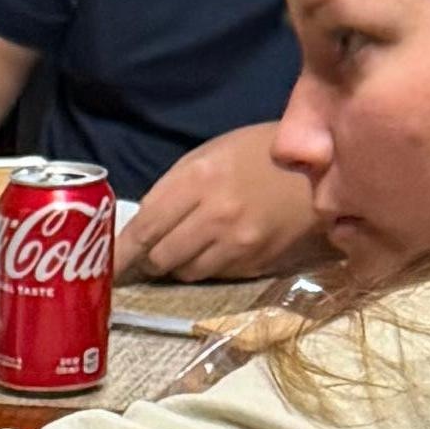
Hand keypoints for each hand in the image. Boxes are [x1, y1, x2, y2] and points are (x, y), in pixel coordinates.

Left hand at [120, 130, 322, 283]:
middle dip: (149, 260)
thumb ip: (173, 189)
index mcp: (197, 179)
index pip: (144, 229)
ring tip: (187, 248)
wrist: (322, 169)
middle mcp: (215, 215)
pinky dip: (208, 267)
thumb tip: (141, 227)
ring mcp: (238, 243)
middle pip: (160, 257)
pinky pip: (215, 276)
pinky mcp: (256, 262)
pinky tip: (218, 248)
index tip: (107, 266)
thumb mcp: (211, 153)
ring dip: (178, 266)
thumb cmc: (259, 153)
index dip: (121, 253)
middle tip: (148, 255)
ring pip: (186, 273)